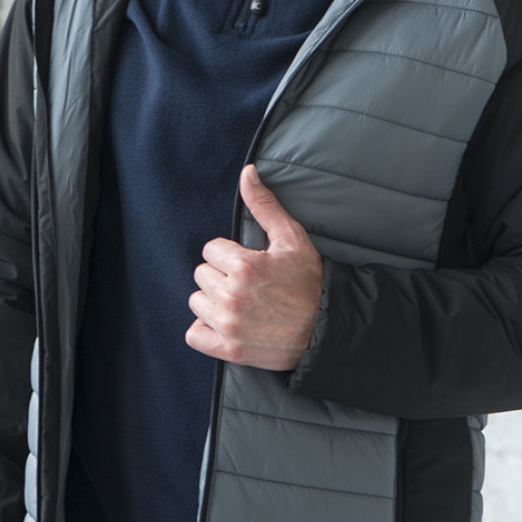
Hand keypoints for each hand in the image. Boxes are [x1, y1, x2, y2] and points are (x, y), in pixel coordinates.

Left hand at [187, 164, 322, 370]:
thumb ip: (264, 205)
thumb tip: (247, 172)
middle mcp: (232, 296)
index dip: (229, 254)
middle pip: (202, 274)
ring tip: (239, 302)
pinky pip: (194, 334)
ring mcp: (228, 325)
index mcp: (244, 266)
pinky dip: (205, 329)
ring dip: (212, 301)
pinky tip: (225, 322)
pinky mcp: (228, 349)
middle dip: (221, 275)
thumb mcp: (292, 239)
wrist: (326, 329)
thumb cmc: (310, 282)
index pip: (211, 250)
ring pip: (196, 301)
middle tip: (247, 284)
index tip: (248, 263)